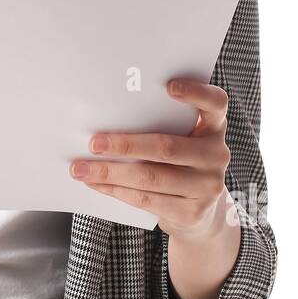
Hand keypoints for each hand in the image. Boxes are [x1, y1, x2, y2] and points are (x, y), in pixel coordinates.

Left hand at [68, 77, 231, 239]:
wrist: (200, 212)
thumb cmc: (179, 163)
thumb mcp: (181, 139)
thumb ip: (161, 125)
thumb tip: (106, 118)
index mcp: (214, 127)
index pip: (214, 103)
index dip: (195, 92)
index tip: (167, 86)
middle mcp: (216, 154)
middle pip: (167, 147)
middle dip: (125, 145)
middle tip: (93, 142)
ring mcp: (207, 186)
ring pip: (151, 177)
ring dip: (110, 172)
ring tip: (81, 169)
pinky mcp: (192, 212)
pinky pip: (146, 200)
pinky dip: (116, 190)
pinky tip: (96, 184)